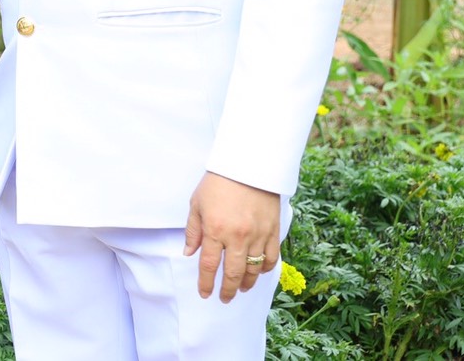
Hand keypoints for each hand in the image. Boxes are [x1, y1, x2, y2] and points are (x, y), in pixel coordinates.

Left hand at [184, 171, 280, 302]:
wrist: (249, 166)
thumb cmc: (218, 182)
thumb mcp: (197, 203)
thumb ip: (193, 230)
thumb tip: (189, 253)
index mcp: (215, 230)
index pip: (210, 265)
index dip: (206, 283)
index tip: (205, 294)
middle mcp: (237, 237)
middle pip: (234, 273)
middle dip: (228, 290)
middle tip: (225, 298)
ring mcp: (258, 235)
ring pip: (254, 270)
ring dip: (247, 283)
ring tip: (241, 289)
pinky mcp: (274, 231)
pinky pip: (272, 258)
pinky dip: (265, 269)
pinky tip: (259, 272)